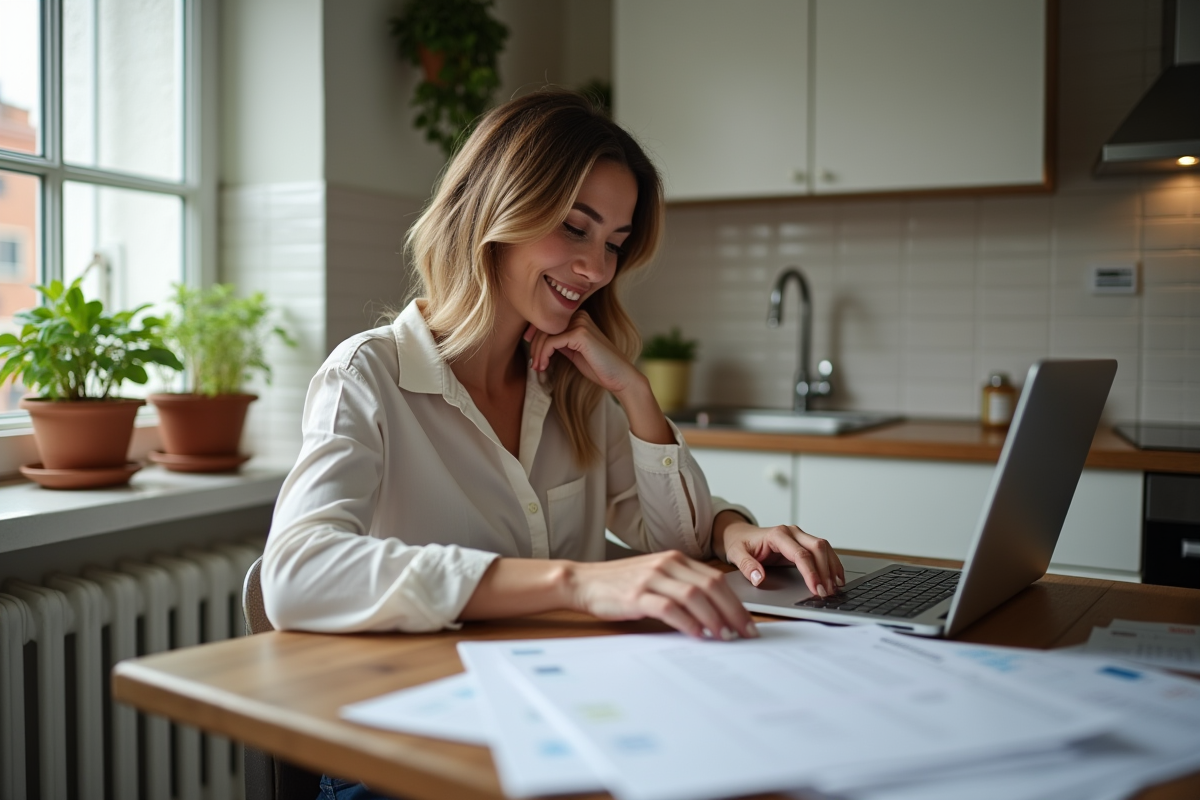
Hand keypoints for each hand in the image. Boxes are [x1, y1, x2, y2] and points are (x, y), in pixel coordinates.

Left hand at [524, 311, 640, 394]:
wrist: (620, 377)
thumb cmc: (598, 367)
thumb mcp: (574, 351)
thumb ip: (560, 342)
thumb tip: (536, 340)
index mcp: (579, 317)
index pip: (549, 321)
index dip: (535, 335)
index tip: (532, 353)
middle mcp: (580, 316)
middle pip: (545, 326)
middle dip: (535, 346)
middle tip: (534, 365)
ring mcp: (581, 323)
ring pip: (546, 334)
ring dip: (538, 353)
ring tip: (538, 367)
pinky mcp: (580, 334)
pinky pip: (551, 342)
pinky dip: (543, 354)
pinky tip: (544, 366)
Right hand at [566, 550, 758, 639]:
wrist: (583, 581)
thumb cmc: (619, 584)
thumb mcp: (655, 578)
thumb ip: (680, 588)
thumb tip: (714, 614)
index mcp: (674, 560)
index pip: (715, 578)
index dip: (736, 601)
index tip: (748, 623)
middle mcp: (666, 565)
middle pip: (711, 586)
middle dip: (733, 611)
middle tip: (745, 633)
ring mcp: (652, 578)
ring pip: (694, 595)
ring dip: (714, 618)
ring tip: (725, 636)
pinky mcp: (637, 595)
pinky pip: (669, 608)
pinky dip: (687, 622)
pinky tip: (697, 634)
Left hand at [716, 515, 844, 596]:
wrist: (740, 534)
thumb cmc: (739, 543)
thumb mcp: (736, 554)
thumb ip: (746, 565)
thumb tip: (758, 578)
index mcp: (777, 535)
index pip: (800, 554)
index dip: (811, 572)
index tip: (816, 589)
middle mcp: (792, 532)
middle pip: (817, 548)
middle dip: (825, 571)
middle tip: (827, 593)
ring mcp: (799, 536)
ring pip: (824, 548)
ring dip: (832, 567)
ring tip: (835, 588)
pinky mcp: (803, 543)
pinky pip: (823, 551)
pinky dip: (831, 564)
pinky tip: (836, 578)